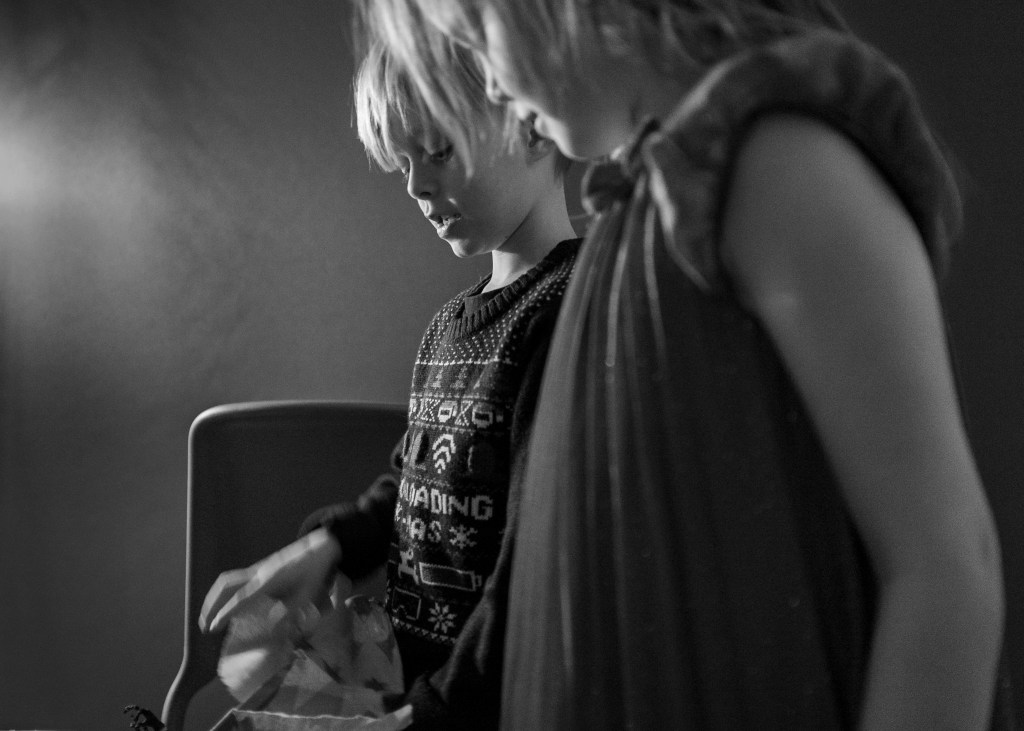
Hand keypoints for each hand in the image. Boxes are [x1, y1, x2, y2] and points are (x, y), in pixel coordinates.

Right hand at [199, 527, 341, 633]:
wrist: (319, 547)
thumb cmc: (314, 573)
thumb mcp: (306, 595)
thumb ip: (288, 612)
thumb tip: (271, 628)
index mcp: (268, 581)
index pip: (240, 599)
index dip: (224, 613)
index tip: (212, 627)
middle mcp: (257, 573)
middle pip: (225, 586)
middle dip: (211, 606)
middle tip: (204, 627)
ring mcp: (256, 569)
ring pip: (226, 580)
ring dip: (214, 598)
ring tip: (209, 617)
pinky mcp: (258, 568)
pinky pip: (234, 579)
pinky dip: (223, 592)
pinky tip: (224, 605)